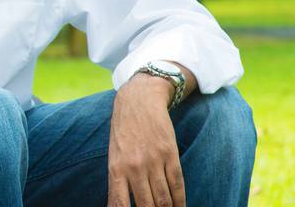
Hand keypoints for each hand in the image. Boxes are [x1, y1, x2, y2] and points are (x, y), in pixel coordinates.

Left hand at [108, 75, 186, 206]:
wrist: (138, 99)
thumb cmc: (123, 131)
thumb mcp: (114, 154)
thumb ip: (118, 181)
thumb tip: (119, 206)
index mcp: (116, 167)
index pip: (119, 204)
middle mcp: (134, 166)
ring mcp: (153, 161)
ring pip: (164, 201)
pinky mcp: (170, 155)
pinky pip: (177, 187)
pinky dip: (180, 203)